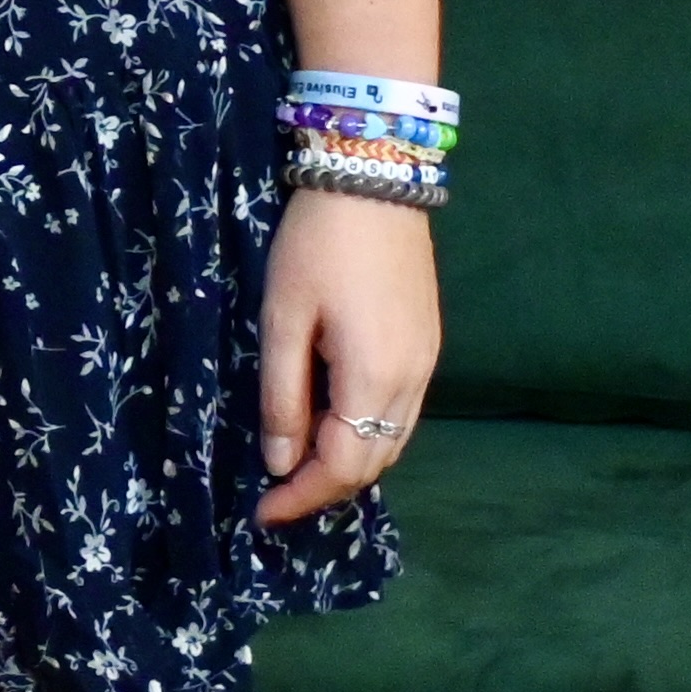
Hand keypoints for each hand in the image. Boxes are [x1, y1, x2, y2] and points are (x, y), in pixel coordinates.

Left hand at [256, 186, 437, 524]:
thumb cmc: (316, 244)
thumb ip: (283, 395)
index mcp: (374, 380)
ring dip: (349, 462)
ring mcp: (427, 364)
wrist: (375, 177)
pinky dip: (368, 433)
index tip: (262, 514)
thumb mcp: (283, 317)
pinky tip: (335, 423)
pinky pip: (401, 413)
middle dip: (325, 487)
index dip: (302, 498)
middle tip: (275, 494)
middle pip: (374, 463)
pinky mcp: (428, 343)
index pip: (342, 467)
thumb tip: (281, 463)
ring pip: (392, 441)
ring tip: (299, 466)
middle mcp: (412, 383)